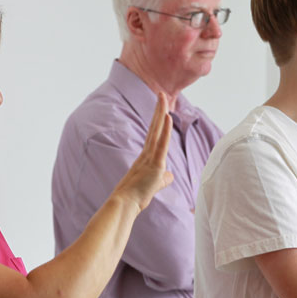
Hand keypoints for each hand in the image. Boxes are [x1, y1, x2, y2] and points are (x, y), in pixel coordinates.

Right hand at [112, 92, 173, 211]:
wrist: (125, 204)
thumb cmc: (137, 196)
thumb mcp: (155, 184)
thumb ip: (164, 178)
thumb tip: (171, 176)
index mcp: (146, 156)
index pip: (155, 133)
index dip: (158, 119)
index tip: (161, 106)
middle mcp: (146, 153)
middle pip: (155, 126)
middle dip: (159, 109)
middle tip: (161, 93)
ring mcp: (150, 157)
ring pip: (157, 130)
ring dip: (161, 112)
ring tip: (163, 96)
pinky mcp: (154, 164)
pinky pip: (161, 144)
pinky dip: (164, 130)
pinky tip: (168, 117)